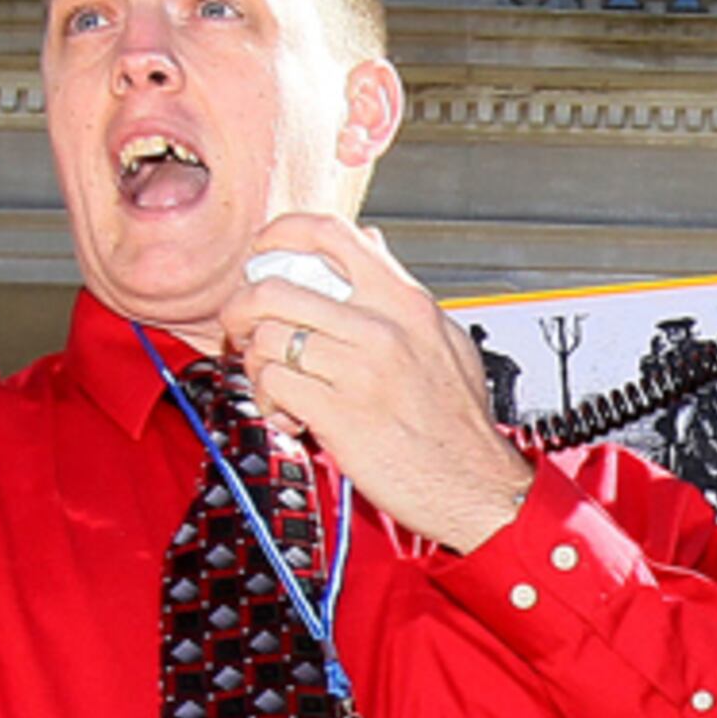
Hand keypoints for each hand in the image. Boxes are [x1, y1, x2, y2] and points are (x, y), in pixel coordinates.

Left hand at [222, 211, 535, 554]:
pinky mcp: (338, 414)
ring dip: (255, 362)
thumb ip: (401, 292)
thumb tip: (370, 245)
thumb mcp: (444, 337)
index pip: (331, 235)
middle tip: (243, 324)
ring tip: (274, 380)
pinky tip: (288, 412)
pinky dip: (268, 400)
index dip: (281, 233)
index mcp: (406, 302)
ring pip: (267, 339)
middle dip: (242, 307)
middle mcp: (381, 329)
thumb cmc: (460, 419)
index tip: (265, 250)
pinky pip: (273, 385)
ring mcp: (358, 371)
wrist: (474, 484)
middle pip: (276, 288)